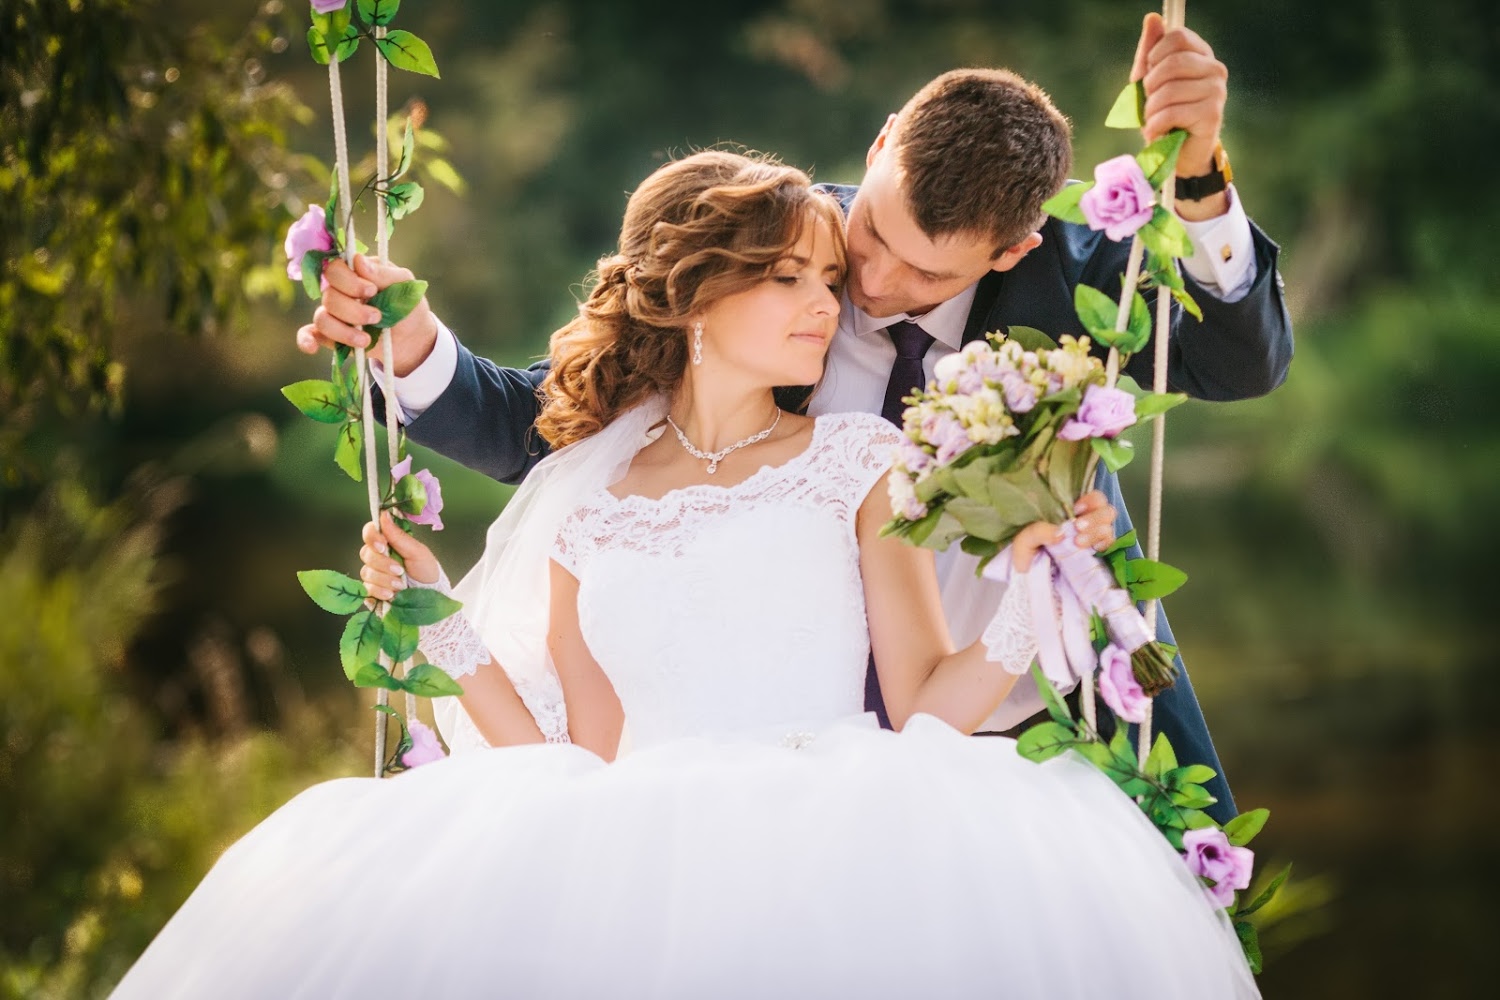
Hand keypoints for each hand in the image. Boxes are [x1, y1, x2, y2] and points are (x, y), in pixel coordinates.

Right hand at [296, 254, 439, 376]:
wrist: (412, 339)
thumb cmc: (408, 306)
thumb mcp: (405, 286)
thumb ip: (383, 273)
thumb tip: (358, 261)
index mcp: (355, 274)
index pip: (335, 269)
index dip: (349, 281)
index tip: (372, 291)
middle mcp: (340, 292)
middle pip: (329, 296)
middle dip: (352, 310)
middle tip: (376, 317)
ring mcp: (334, 314)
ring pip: (322, 318)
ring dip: (343, 331)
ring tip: (366, 340)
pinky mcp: (331, 335)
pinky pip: (309, 334)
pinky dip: (306, 340)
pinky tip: (312, 348)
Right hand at [360, 512, 441, 601]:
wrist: (431, 596)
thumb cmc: (426, 570)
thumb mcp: (417, 552)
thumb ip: (399, 536)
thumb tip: (384, 515)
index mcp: (388, 543)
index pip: (370, 532)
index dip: (372, 537)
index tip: (383, 545)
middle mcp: (377, 557)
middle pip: (366, 553)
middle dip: (383, 563)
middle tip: (400, 570)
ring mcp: (373, 574)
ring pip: (367, 572)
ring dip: (385, 579)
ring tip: (400, 585)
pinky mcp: (372, 591)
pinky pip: (367, 589)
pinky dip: (380, 591)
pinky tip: (391, 595)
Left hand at [1010, 490, 1117, 571]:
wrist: (1030, 584)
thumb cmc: (1025, 558)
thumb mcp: (1023, 542)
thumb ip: (1036, 532)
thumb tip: (1060, 532)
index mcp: (1069, 514)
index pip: (1093, 499)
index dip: (1091, 500)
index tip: (1077, 508)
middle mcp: (1085, 526)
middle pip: (1106, 512)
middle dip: (1096, 517)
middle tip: (1078, 527)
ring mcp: (1093, 542)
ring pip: (1109, 529)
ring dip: (1097, 532)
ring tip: (1079, 543)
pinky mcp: (1098, 559)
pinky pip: (1111, 549)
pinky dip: (1105, 546)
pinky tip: (1094, 550)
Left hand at [1130, 12, 1229, 220]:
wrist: (1177, 153)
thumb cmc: (1164, 114)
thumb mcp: (1150, 81)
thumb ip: (1150, 51)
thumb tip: (1153, 18)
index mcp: (1201, 55)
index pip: (1177, 37)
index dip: (1154, 56)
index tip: (1149, 75)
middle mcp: (1214, 69)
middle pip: (1171, 62)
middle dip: (1150, 86)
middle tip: (1150, 103)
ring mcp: (1216, 91)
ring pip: (1168, 91)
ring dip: (1151, 111)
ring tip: (1154, 120)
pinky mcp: (1212, 114)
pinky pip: (1171, 113)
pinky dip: (1156, 126)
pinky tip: (1160, 133)